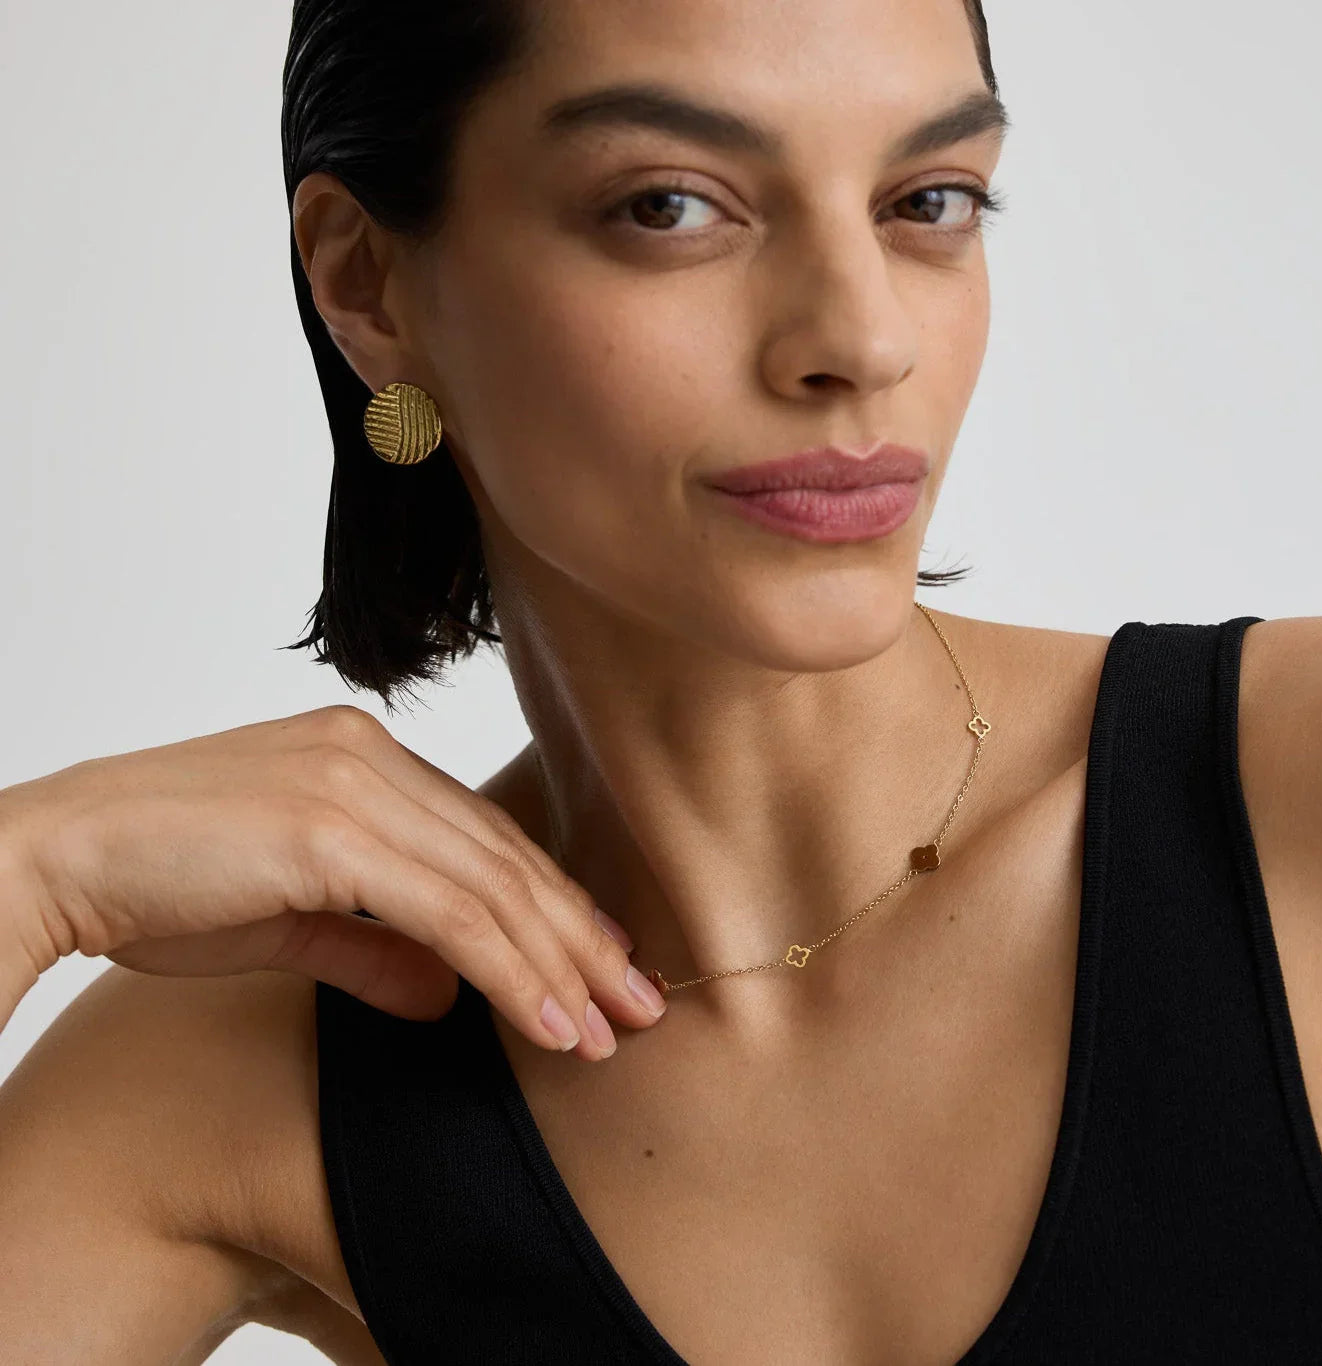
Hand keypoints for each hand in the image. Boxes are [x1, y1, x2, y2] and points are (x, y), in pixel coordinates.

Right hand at [0, 705, 665, 1057]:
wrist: (55, 857)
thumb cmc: (157, 882)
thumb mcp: (289, 917)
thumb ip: (373, 945)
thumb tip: (447, 993)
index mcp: (365, 757)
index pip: (487, 839)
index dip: (553, 906)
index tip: (601, 965)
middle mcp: (372, 755)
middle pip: (507, 857)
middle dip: (581, 938)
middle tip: (639, 1004)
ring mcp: (353, 783)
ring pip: (493, 884)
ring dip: (560, 963)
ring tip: (608, 1029)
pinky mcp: (329, 827)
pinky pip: (449, 908)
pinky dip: (508, 967)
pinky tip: (547, 1019)